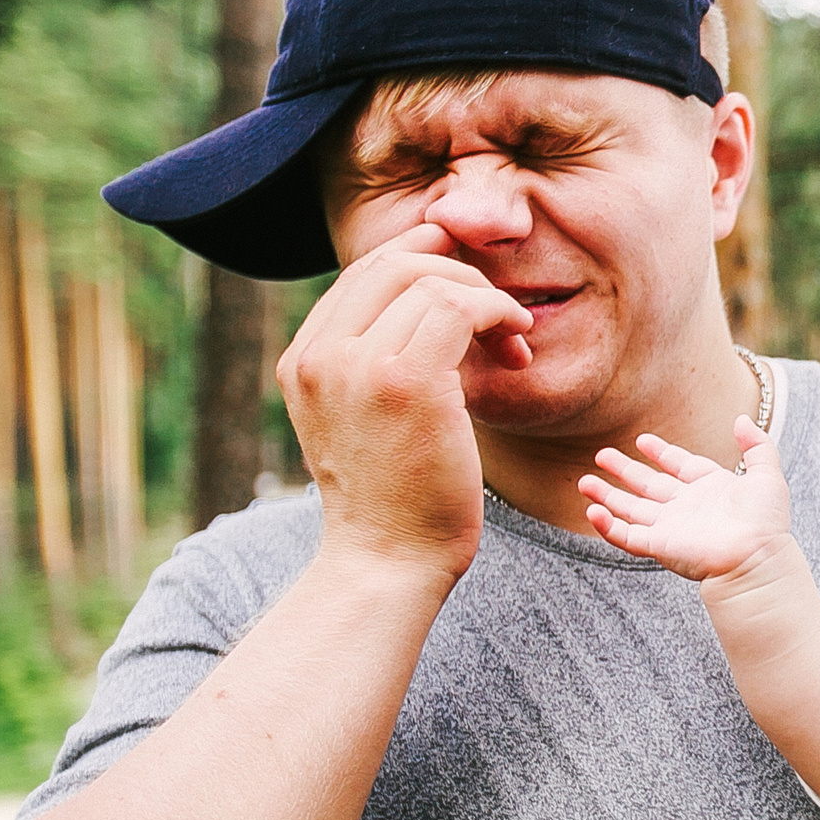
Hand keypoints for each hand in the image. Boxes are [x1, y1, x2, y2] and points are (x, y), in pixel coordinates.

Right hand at [277, 222, 533, 577]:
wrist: (389, 560)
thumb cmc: (394, 498)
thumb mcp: (362, 419)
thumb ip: (372, 362)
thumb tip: (419, 297)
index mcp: (303, 363)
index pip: (363, 274)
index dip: (422, 258)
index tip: (468, 278)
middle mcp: (320, 358)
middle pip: (394, 264)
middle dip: (457, 272)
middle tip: (496, 313)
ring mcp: (358, 367)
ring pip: (431, 281)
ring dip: (487, 299)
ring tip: (512, 340)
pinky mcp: (408, 382)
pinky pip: (460, 306)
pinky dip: (498, 311)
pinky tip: (517, 342)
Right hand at [578, 420, 788, 581]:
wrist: (755, 556)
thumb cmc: (765, 520)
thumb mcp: (767, 474)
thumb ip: (756, 444)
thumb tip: (740, 418)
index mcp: (711, 488)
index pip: (680, 466)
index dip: (661, 453)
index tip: (642, 440)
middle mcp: (688, 507)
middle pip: (648, 485)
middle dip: (624, 471)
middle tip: (601, 455)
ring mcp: (671, 526)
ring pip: (631, 509)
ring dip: (607, 496)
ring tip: (584, 481)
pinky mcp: (659, 545)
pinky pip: (626, 535)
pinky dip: (607, 525)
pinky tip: (591, 510)